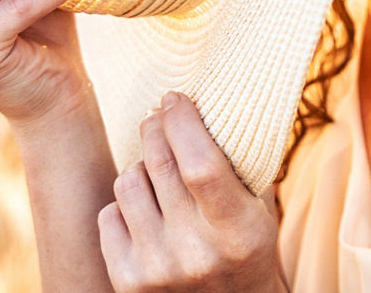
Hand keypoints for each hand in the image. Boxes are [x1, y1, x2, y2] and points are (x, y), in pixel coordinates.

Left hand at [98, 92, 288, 292]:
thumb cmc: (247, 247)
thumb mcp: (261, 209)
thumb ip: (242, 164)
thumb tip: (216, 102)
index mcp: (238, 230)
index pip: (200, 165)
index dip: (183, 124)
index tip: (176, 97)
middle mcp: (195, 252)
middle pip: (160, 166)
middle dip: (156, 127)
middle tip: (160, 112)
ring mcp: (156, 268)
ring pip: (128, 183)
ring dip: (141, 166)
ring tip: (159, 171)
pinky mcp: (126, 281)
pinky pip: (109, 214)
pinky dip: (125, 202)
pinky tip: (146, 207)